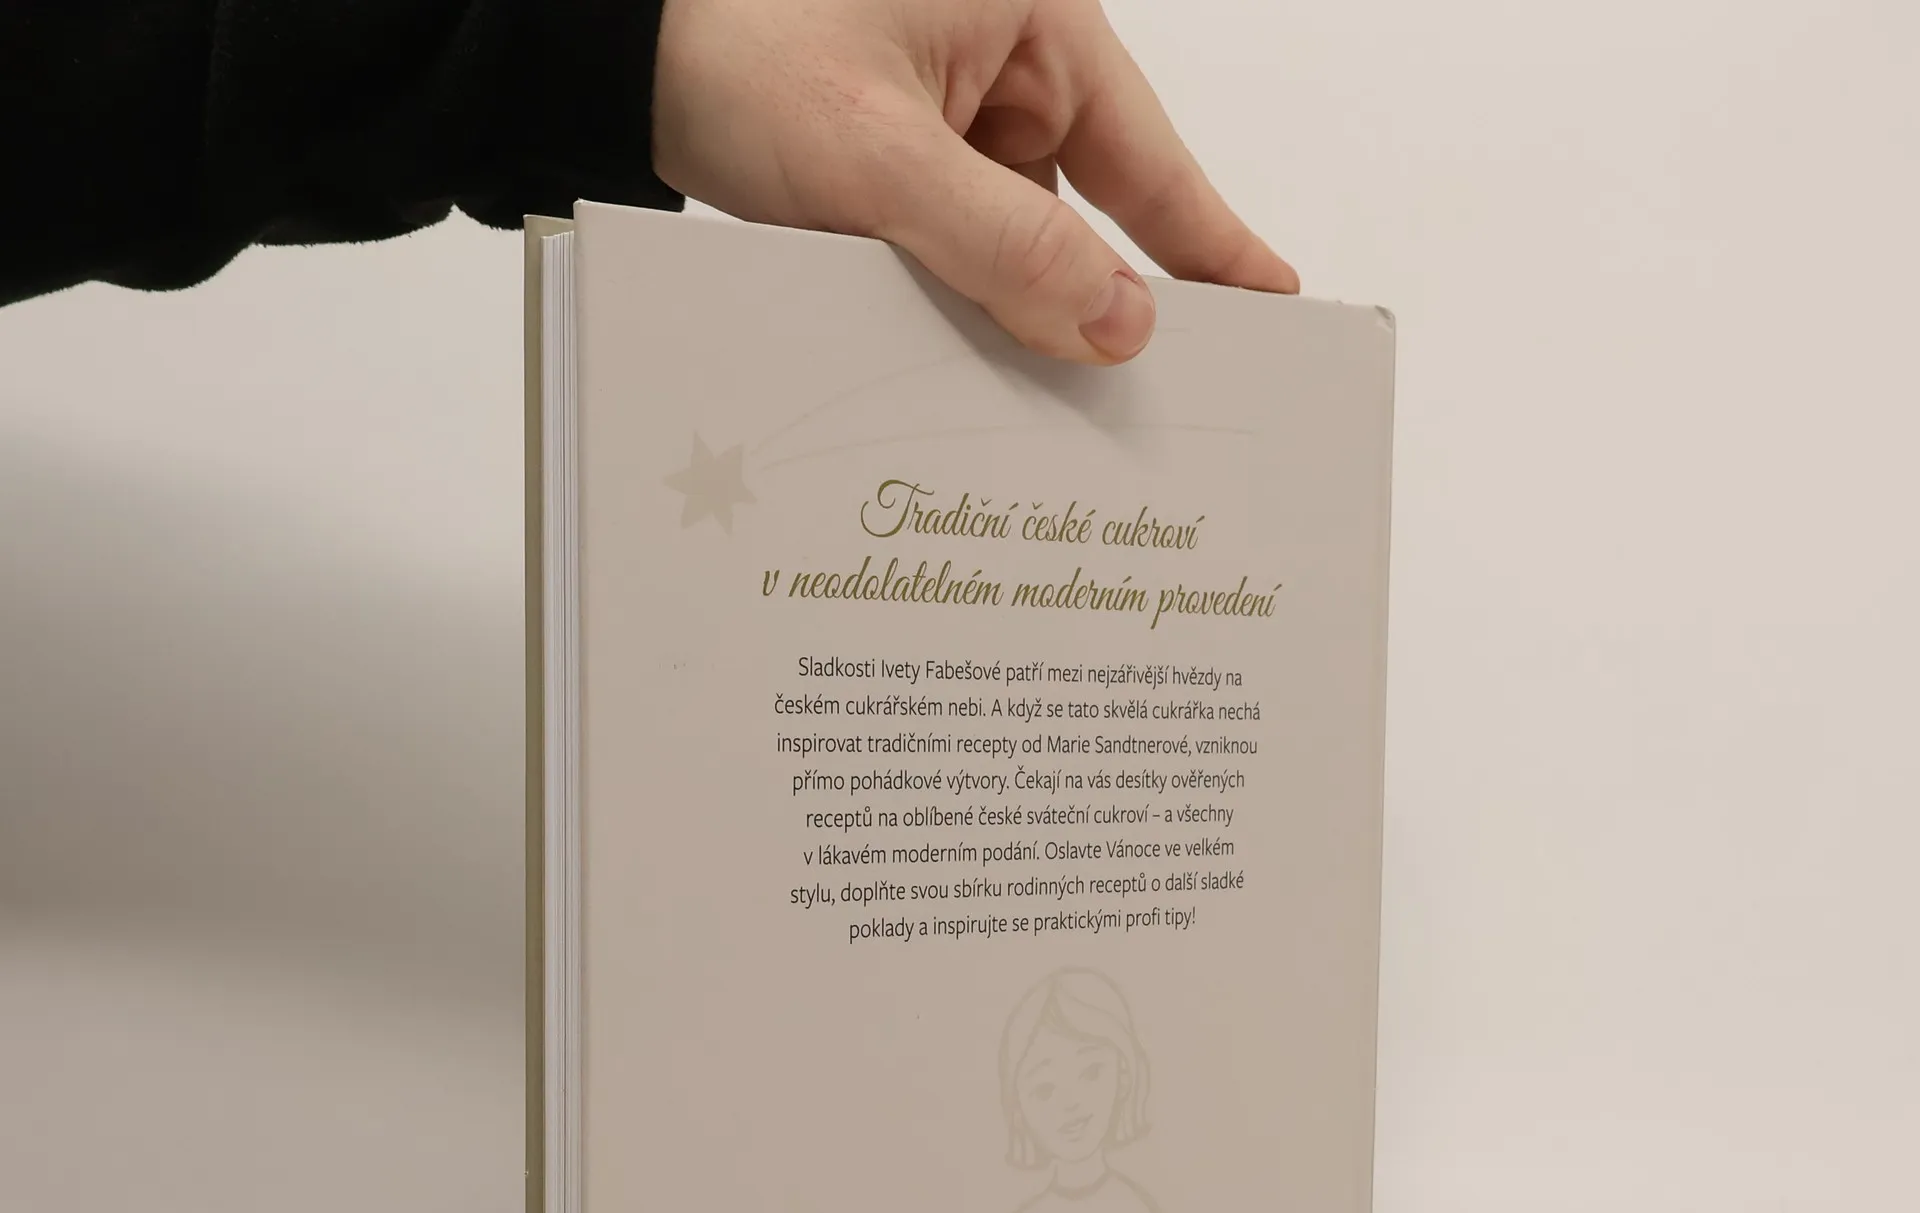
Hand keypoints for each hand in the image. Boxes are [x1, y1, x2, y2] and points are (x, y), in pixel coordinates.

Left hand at [651, 0, 1298, 365]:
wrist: (608, 56)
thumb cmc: (729, 50)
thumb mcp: (876, 157)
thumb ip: (1004, 243)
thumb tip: (1119, 325)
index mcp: (1030, 17)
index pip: (1146, 155)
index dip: (1210, 241)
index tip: (1276, 307)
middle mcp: (1000, 60)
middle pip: (1083, 205)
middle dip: (1092, 298)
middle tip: (1149, 399)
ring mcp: (947, 111)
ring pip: (1015, 237)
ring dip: (1007, 307)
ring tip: (1020, 394)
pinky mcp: (897, 155)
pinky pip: (956, 242)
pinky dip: (954, 296)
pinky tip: (949, 353)